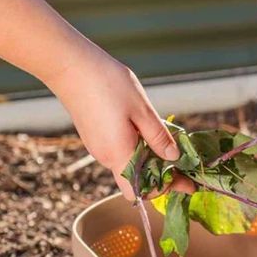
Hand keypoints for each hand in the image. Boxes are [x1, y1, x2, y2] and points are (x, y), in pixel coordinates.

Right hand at [46, 41, 193, 199]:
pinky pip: (120, 151)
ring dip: (149, 158)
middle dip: (161, 174)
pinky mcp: (94, 136)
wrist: (69, 66)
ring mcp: (97, 147)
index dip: (167, 188)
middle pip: (137, 180)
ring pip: (129, 164)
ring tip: (167, 139)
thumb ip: (158, 137)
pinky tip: (146, 129)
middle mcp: (105, 157)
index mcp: (118, 155)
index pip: (142, 190)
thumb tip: (174, 157)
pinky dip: (137, 147)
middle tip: (183, 160)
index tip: (188, 181)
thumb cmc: (106, 83)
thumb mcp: (141, 109)